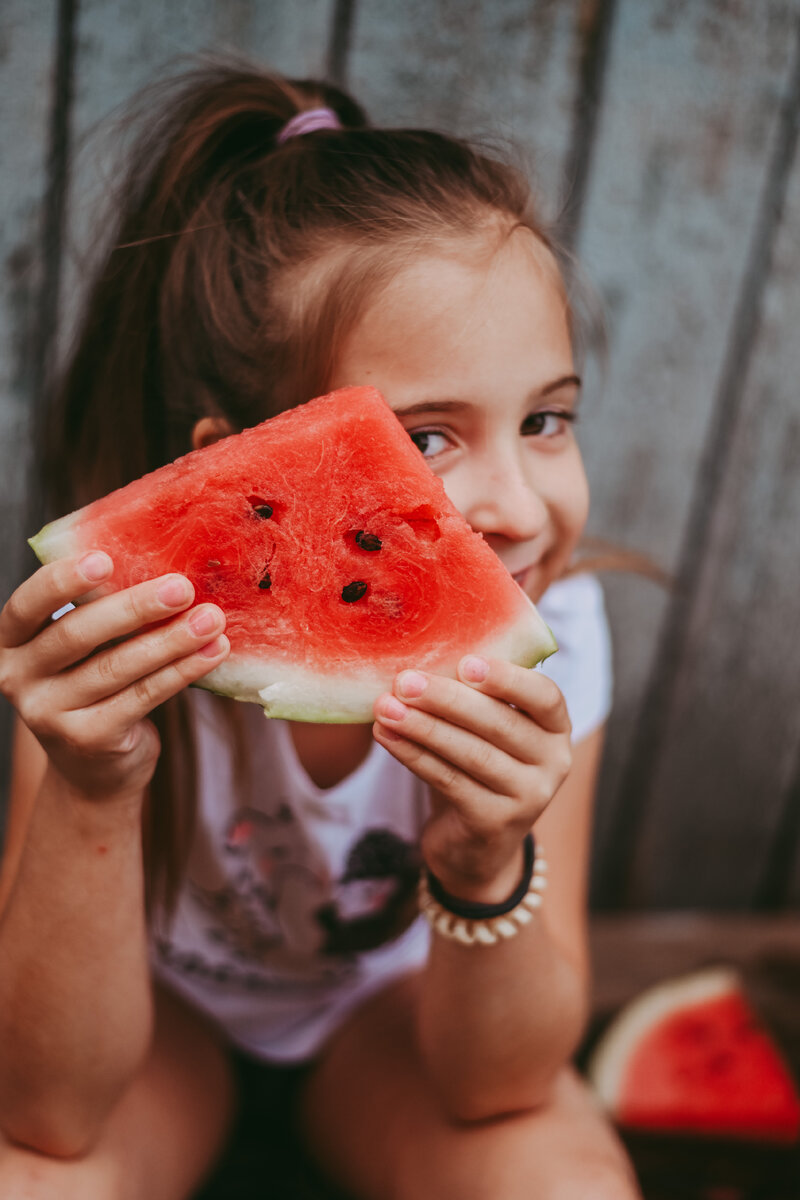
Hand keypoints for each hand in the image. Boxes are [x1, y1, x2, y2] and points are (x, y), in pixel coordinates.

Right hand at [0, 551, 228, 800]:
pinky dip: (182, 671)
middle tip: (182, 587)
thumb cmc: (95, 687)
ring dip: (171, 640)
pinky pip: (142, 696)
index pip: (27, 604)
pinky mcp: (88, 739)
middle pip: (77, 634)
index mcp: (12, 642)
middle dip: (135, 607)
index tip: (104, 559)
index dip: (63, 581)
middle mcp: (19, 678)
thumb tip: (167, 567)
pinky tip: (212, 652)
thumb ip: (103, 612)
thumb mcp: (85, 649)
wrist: (93, 768)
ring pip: (116, 667)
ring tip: (211, 618)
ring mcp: (50, 713)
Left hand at [372, 656, 571, 903]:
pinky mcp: (496, 822)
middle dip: (447, 699)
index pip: (545, 696)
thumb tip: (421, 658)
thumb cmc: (478, 769)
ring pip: (471, 752)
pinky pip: (449, 780)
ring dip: (423, 727)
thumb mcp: (486, 731)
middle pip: (499, 723)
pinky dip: (413, 754)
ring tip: (385, 707)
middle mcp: (553, 762)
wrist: (476, 846)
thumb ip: (473, 698)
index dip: (507, 678)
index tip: (465, 662)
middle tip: (404, 681)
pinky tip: (386, 736)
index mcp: (555, 728)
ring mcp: (529, 796)